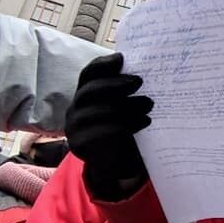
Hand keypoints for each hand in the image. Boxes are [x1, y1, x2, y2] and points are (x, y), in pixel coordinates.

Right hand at [65, 53, 152, 198]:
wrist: (116, 164)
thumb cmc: (123, 129)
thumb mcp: (124, 107)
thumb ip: (126, 91)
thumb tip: (144, 70)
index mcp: (84, 95)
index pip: (88, 74)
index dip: (102, 64)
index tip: (121, 58)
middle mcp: (75, 108)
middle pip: (90, 90)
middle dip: (116, 84)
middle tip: (139, 82)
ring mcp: (74, 127)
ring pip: (98, 111)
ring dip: (126, 106)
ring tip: (149, 105)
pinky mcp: (80, 145)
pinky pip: (102, 132)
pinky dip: (125, 126)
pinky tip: (144, 122)